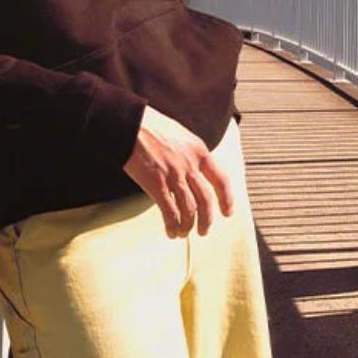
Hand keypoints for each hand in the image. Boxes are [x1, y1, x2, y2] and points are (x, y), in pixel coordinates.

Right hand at [124, 106, 233, 238]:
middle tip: (204, 231)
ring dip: (188, 226)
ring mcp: (174, 174)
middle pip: (206, 200)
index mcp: (199, 151)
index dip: (227, 198)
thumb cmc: (152, 127)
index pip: (221, 179)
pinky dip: (172, 225)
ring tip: (183, 233)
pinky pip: (170, 211)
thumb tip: (192, 173)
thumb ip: (190, 154)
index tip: (228, 212)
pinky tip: (170, 232)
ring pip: (190, 209)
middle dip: (207, 220)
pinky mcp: (156, 183)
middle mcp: (190, 164)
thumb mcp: (181, 136)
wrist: (130, 124)